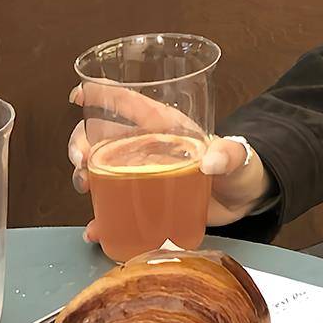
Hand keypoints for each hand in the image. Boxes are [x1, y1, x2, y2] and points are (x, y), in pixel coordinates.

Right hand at [67, 82, 271, 244]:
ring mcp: (143, 175)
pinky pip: (115, 209)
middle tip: (82, 161)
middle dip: (82, 143)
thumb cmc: (239, 167)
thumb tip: (211, 162)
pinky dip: (101, 219)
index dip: (103, 93)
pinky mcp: (146, 202)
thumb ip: (228, 154)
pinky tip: (94, 229)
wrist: (245, 200)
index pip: (130, 103)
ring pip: (101, 170)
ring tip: (85, 187)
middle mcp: (148, 148)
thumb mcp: (237, 156)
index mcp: (166, 127)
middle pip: (103, 137)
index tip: (77, 93)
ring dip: (85, 176)